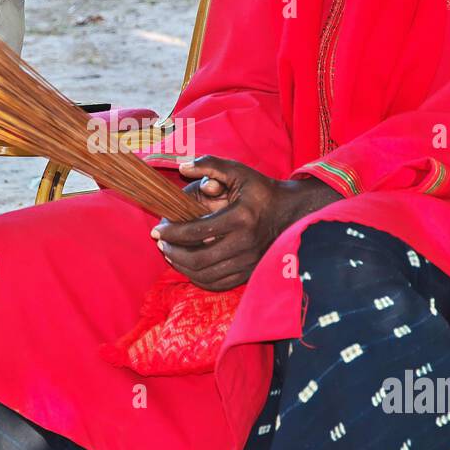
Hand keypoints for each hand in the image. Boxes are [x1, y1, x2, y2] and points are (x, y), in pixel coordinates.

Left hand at [151, 156, 342, 291]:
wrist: (291, 213)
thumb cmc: (261, 191)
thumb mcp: (239, 172)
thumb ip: (210, 165)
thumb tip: (182, 167)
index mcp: (241, 218)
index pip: (197, 231)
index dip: (172, 232)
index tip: (157, 228)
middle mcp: (245, 244)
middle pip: (199, 259)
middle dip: (173, 252)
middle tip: (161, 243)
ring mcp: (248, 262)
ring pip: (206, 275)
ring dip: (182, 267)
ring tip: (171, 253)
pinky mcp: (249, 272)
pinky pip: (218, 284)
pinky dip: (198, 278)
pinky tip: (188, 266)